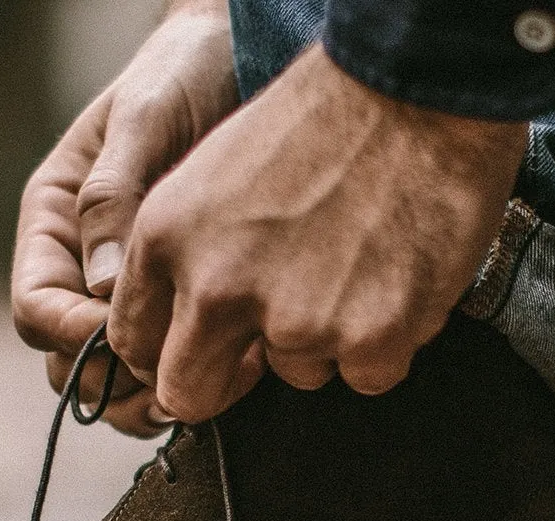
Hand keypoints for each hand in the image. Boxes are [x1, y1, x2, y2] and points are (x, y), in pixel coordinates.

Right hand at [10, 5, 239, 436]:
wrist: (247, 52)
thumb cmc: (184, 74)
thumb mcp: (144, 120)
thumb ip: (113, 195)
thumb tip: (101, 288)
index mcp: (55, 224)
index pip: (36, 309)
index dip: (74, 336)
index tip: (129, 336)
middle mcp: (86, 265)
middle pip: (68, 360)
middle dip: (112, 382)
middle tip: (173, 386)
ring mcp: (134, 289)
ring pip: (116, 378)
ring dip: (150, 399)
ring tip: (205, 389)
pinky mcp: (188, 301)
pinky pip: (174, 361)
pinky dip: (196, 379)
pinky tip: (245, 370)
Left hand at [108, 46, 528, 422]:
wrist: (420, 93)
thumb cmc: (328, 116)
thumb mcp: (215, 172)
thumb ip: (191, 251)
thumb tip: (188, 321)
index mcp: (166, 236)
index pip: (134, 342)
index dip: (170, 353)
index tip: (203, 351)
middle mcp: (216, 288)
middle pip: (190, 393)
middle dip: (225, 383)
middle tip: (270, 345)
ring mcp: (293, 322)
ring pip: (298, 374)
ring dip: (326, 338)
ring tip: (358, 261)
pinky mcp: (368, 340)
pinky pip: (367, 375)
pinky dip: (387, 340)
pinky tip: (397, 276)